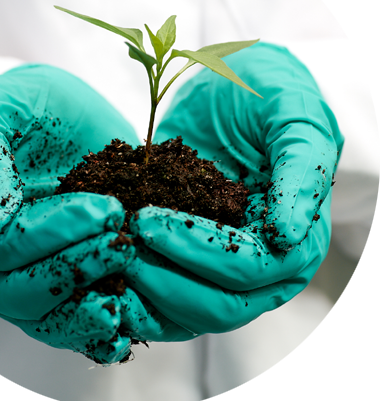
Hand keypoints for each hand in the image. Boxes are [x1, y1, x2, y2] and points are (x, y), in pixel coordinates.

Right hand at [0, 64, 138, 362]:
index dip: (50, 235)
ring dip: (90, 308)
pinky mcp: (60, 286)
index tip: (102, 209)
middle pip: (21, 292)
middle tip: (123, 241)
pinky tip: (128, 324)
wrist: (64, 118)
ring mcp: (22, 282)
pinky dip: (98, 330)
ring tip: (129, 288)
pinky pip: (72, 323)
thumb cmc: (23, 108)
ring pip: (48, 318)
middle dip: (77, 269)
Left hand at [123, 42, 343, 333]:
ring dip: (143, 294)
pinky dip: (132, 292)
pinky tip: (98, 272)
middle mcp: (260, 268)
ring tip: (104, 258)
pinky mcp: (185, 258)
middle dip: (165, 280)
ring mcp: (219, 267)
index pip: (247, 269)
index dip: (198, 253)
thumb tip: (288, 235)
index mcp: (293, 242)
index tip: (148, 222)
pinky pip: (161, 293)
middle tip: (119, 246)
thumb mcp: (294, 120)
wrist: (231, 90)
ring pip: (186, 311)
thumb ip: (302, 171)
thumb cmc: (269, 98)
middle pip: (218, 306)